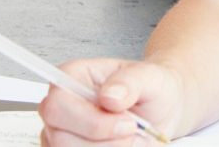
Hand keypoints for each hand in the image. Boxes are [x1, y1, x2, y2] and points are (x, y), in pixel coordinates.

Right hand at [37, 58, 184, 145]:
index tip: (128, 123)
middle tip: (133, 130)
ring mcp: (60, 133)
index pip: (58, 105)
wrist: (160, 109)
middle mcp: (61, 107)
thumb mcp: (150, 77)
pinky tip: (122, 144)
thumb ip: (131, 81)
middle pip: (60, 138)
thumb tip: (109, 95)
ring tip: (130, 137)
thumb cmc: (150, 88)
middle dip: (105, 141)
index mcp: (72, 77)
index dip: (91, 121)